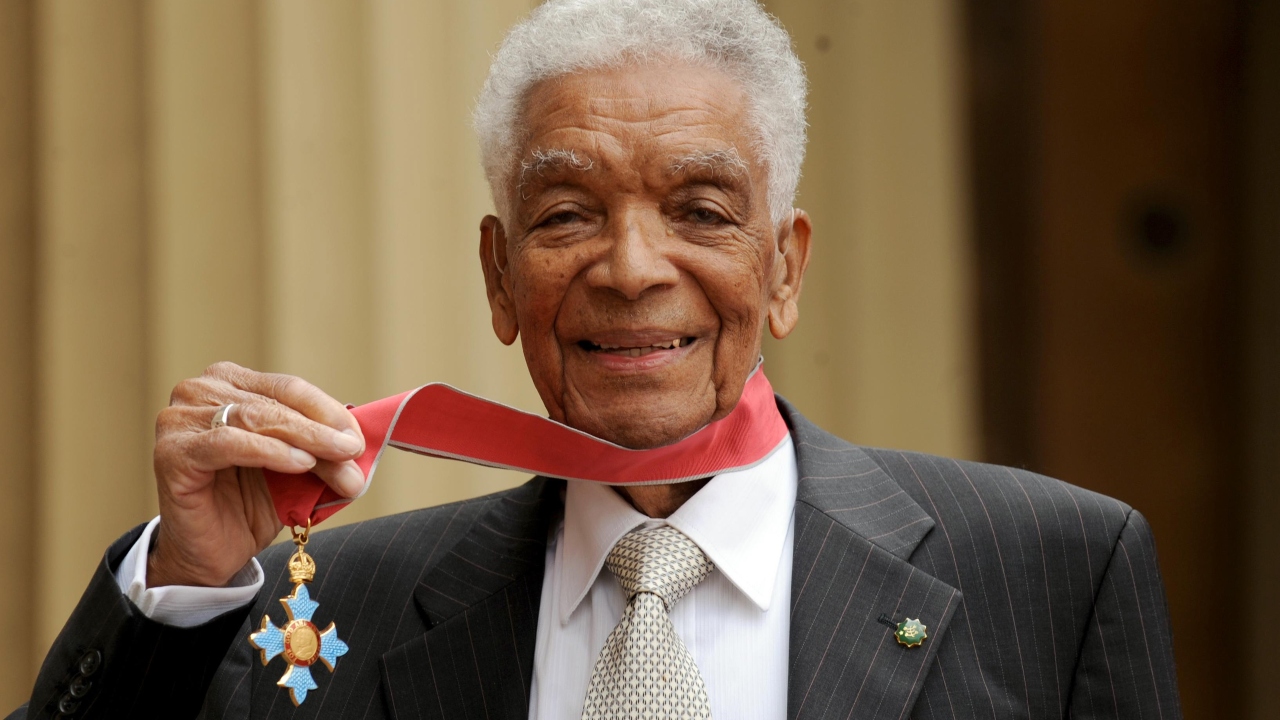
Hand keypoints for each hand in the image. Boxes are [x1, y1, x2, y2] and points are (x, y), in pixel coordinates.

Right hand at [147, 362, 365, 587]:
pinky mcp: (172, 452)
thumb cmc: (250, 504)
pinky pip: (228, 443)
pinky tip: (299, 463)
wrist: (211, 552)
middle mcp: (201, 391)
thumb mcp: (296, 469)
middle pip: (275, 404)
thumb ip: (322, 449)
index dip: (328, 410)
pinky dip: (269, 451)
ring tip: (337, 461)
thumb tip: (361, 443)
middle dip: (321, 431)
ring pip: (256, 420)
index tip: (360, 437)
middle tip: (355, 453)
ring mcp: (180, 419)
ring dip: (306, 441)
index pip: (288, 388)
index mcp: (230, 383)